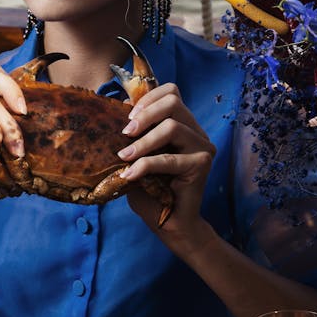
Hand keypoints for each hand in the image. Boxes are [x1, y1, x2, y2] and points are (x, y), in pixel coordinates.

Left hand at [116, 82, 215, 236]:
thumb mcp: (135, 158)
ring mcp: (202, 147)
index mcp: (182, 124)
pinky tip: (130, 176)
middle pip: (173, 102)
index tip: (127, 117)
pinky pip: (170, 158)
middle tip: (125, 133)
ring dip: (143, 142)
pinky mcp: (202, 164)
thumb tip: (114, 110)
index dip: (148, 98)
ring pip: (173, 127)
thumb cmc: (150, 191)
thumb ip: (131, 136)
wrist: (168, 223)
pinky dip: (146, 165)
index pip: (171, 92)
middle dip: (145, 114)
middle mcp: (196, 132)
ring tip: (124, 156)